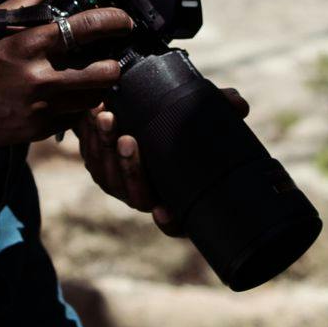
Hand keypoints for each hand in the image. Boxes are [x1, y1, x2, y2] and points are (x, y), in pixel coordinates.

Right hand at [0, 0, 132, 151]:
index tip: (125, 21)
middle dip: (114, 65)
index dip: (114, 21)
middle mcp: (40, 77)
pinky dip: (74, 107)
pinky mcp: (37, 130)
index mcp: (30, 43)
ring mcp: (41, 107)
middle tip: (112, 59)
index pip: (87, 27)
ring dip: (97, 88)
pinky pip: (72, 119)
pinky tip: (66, 98)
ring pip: (93, 99)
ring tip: (92, 79)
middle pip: (103, 73)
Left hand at [77, 86, 250, 237]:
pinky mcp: (102, 169)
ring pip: (108, 175)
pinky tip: (90, 114)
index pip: (175, 223)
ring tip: (105, 116)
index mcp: (177, 198)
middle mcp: (148, 199)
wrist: (146, 115)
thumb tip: (238, 103)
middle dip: (129, 167)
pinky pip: (92, 158)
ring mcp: (122, 186)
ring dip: (104, 146)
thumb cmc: (183, 124)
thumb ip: (221, 110)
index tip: (164, 211)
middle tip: (127, 140)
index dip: (169, 222)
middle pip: (135, 194)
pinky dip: (89, 136)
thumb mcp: (202, 117)